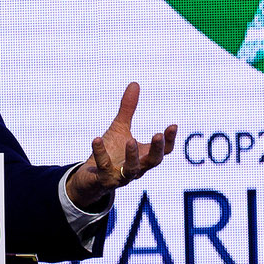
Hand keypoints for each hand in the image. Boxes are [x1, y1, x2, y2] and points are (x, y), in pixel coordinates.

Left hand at [65, 82, 176, 211]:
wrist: (91, 177)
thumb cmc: (111, 152)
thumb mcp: (120, 128)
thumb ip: (128, 109)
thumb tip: (135, 83)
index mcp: (144, 156)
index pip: (164, 150)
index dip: (169, 139)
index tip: (173, 125)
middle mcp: (137, 168)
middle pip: (153, 161)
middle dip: (157, 149)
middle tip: (158, 135)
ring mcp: (122, 176)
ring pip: (131, 170)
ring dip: (132, 156)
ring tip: (130, 140)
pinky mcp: (105, 180)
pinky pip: (104, 168)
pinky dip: (101, 154)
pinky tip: (96, 139)